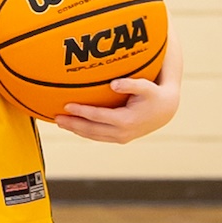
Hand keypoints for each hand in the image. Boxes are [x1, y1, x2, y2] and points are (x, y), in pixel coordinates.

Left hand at [52, 71, 179, 143]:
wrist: (165, 111)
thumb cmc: (153, 94)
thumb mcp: (146, 87)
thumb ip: (131, 84)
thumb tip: (113, 84)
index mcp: (126, 121)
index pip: (98, 117)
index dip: (81, 112)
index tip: (66, 105)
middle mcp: (123, 133)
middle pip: (92, 130)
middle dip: (73, 124)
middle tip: (56, 118)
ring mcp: (121, 138)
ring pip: (93, 135)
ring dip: (76, 130)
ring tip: (60, 122)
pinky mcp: (120, 138)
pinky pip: (98, 136)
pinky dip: (85, 132)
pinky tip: (73, 126)